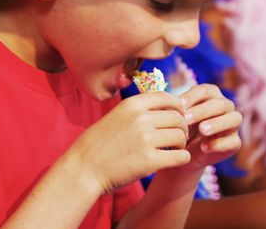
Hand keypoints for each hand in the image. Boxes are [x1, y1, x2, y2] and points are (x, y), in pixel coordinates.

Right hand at [69, 91, 190, 194]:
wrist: (82, 169)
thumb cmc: (99, 144)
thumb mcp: (116, 116)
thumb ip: (139, 110)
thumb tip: (166, 106)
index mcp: (132, 104)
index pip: (167, 97)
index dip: (178, 106)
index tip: (179, 116)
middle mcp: (141, 118)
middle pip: (178, 117)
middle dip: (183, 127)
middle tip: (178, 137)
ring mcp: (146, 139)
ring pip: (181, 136)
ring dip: (182, 143)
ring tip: (174, 149)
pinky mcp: (150, 161)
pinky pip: (181, 156)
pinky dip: (183, 158)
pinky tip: (176, 159)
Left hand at [178, 84, 242, 170]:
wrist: (185, 154)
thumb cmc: (181, 130)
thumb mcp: (176, 118)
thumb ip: (176, 109)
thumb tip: (172, 102)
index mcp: (212, 96)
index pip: (206, 91)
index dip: (193, 96)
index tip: (179, 105)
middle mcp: (226, 107)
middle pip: (220, 103)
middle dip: (203, 111)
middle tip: (187, 119)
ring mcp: (233, 125)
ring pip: (234, 118)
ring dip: (218, 123)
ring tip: (202, 130)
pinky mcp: (235, 143)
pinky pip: (234, 141)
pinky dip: (220, 143)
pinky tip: (205, 147)